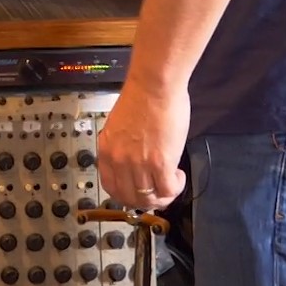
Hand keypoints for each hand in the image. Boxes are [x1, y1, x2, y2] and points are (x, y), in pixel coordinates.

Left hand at [95, 78, 189, 209]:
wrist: (154, 85)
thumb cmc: (141, 97)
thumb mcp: (119, 127)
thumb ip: (123, 147)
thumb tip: (134, 161)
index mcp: (106, 150)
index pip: (111, 187)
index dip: (127, 194)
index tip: (138, 192)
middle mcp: (119, 160)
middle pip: (130, 198)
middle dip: (147, 201)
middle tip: (159, 193)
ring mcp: (139, 163)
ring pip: (150, 198)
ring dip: (164, 195)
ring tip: (172, 182)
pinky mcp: (160, 162)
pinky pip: (168, 190)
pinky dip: (175, 188)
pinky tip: (179, 176)